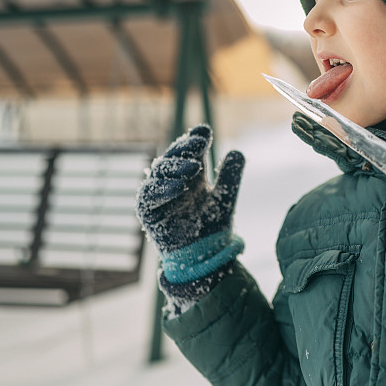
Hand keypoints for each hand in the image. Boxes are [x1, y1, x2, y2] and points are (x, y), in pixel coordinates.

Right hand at [136, 125, 244, 282]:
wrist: (202, 255)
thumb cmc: (211, 226)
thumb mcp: (224, 198)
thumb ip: (230, 177)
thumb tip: (237, 152)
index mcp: (191, 174)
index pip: (191, 150)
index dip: (195, 139)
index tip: (204, 130)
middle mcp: (173, 180)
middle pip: (174, 156)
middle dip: (185, 147)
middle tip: (200, 142)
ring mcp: (159, 193)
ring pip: (160, 171)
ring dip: (176, 166)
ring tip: (195, 167)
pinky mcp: (148, 210)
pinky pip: (149, 195)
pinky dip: (163, 189)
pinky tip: (180, 187)